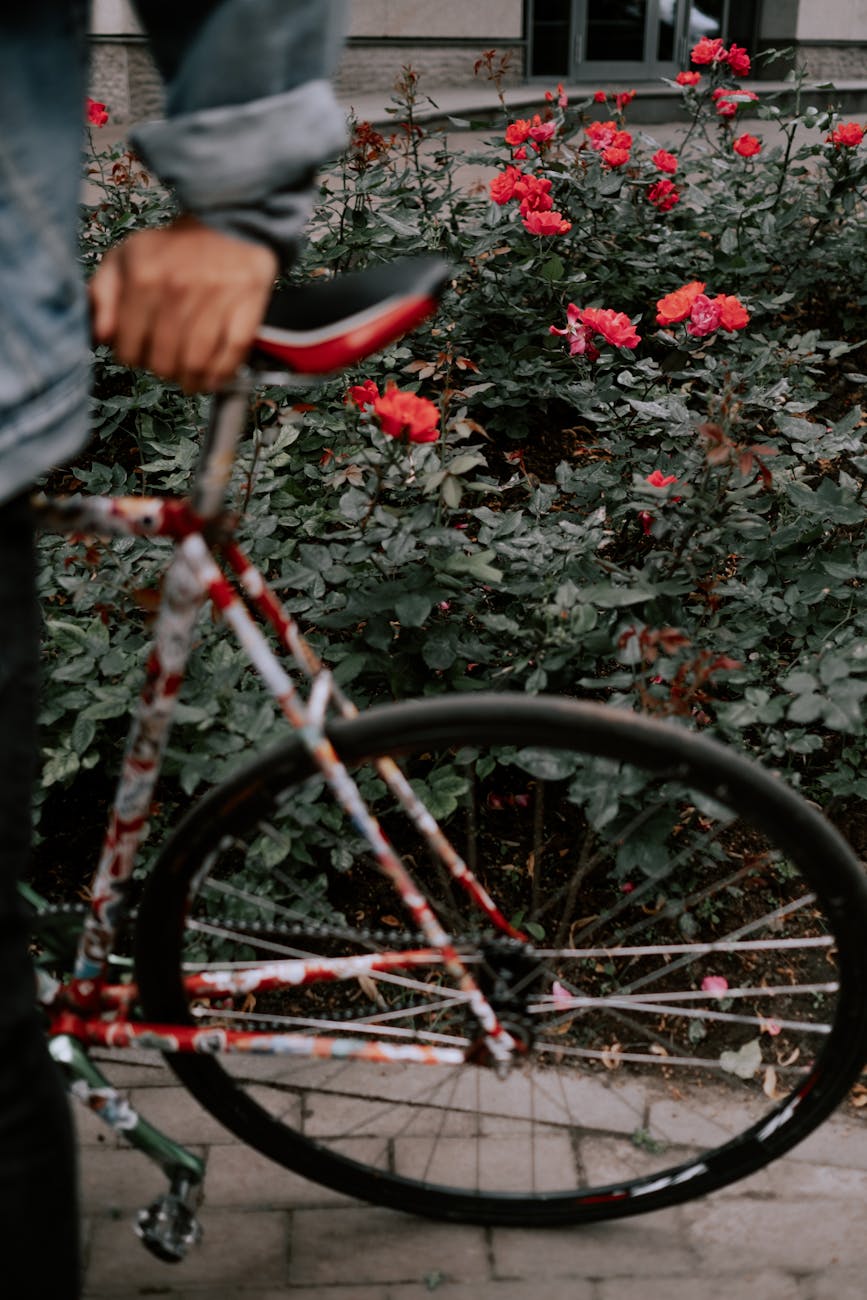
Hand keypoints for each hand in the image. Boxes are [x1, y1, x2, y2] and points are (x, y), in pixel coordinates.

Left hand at [89, 215, 278, 392]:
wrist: (224, 221)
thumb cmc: (173, 247)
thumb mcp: (125, 258)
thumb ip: (103, 296)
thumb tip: (100, 335)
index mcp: (143, 278)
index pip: (129, 347)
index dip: (131, 358)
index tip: (139, 354)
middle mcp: (178, 289)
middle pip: (163, 361)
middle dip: (161, 371)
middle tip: (166, 366)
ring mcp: (215, 298)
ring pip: (196, 364)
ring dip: (190, 381)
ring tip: (188, 379)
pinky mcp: (247, 304)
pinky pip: (232, 354)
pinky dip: (221, 374)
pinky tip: (212, 377)